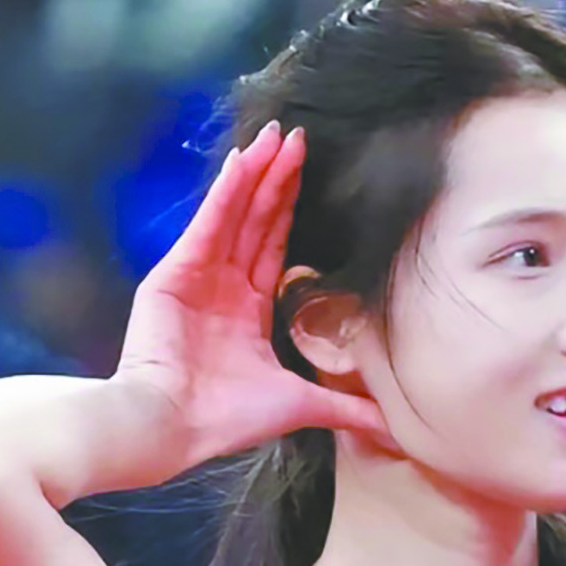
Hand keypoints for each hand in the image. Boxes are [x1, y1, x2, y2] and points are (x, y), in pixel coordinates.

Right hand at [111, 123, 390, 474]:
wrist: (172, 427)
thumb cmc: (224, 420)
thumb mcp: (298, 406)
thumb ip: (343, 407)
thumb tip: (393, 430)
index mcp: (247, 311)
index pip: (274, 246)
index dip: (291, 210)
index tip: (309, 174)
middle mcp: (223, 287)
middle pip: (256, 221)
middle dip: (277, 179)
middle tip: (298, 136)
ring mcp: (197, 275)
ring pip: (235, 213)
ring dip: (256, 173)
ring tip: (277, 135)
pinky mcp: (176, 272)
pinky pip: (209, 223)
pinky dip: (226, 192)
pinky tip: (245, 161)